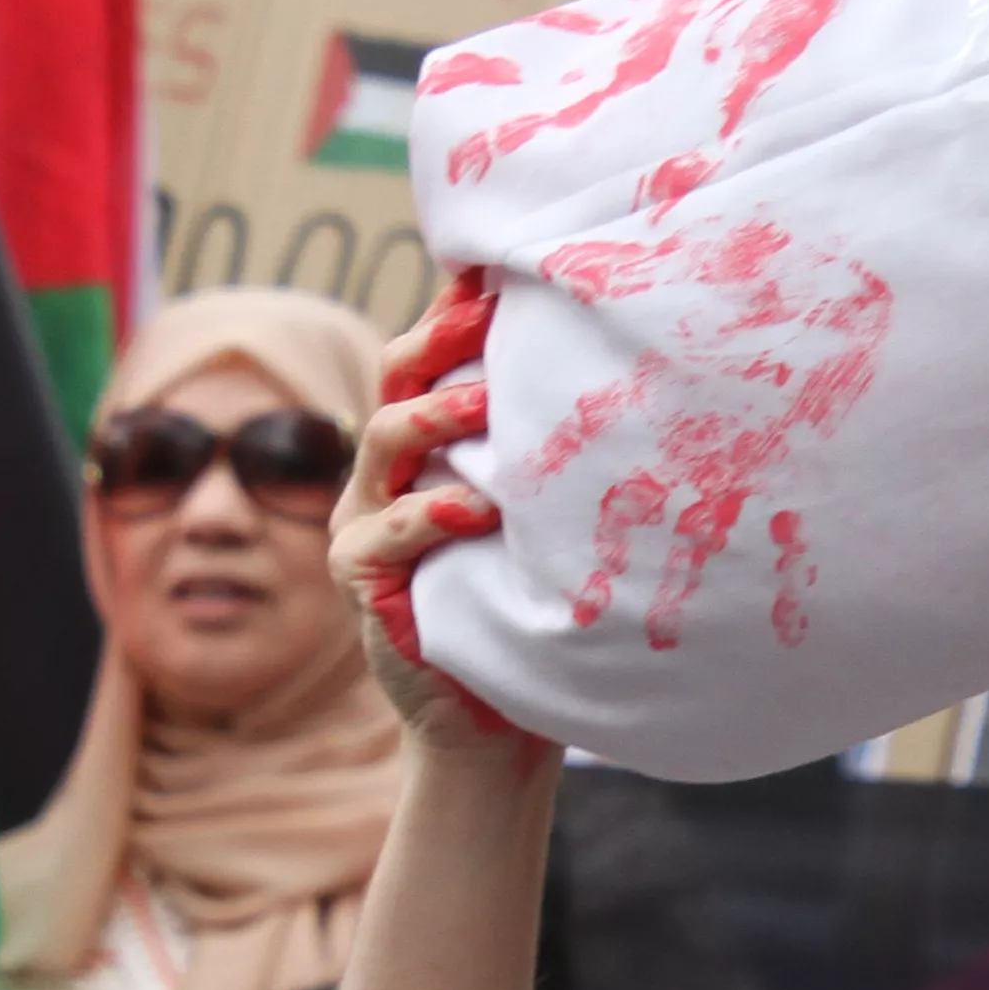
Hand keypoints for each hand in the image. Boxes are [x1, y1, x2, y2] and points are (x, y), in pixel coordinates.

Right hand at [331, 275, 537, 762]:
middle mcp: (387, 474)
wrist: (497, 720)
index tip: (499, 269)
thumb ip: (550, 456)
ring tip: (489, 400)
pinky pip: (387, 533)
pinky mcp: (362, 578)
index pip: (431, 360)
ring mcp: (365, 523)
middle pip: (398, 381)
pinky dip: (430, 514)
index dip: (456, 312)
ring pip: (385, 442)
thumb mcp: (543, 520)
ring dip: (438, 417)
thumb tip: (626, 374)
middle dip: (440, 340)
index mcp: (427, 449)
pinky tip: (474, 508)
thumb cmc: (531, 607)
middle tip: (491, 311)